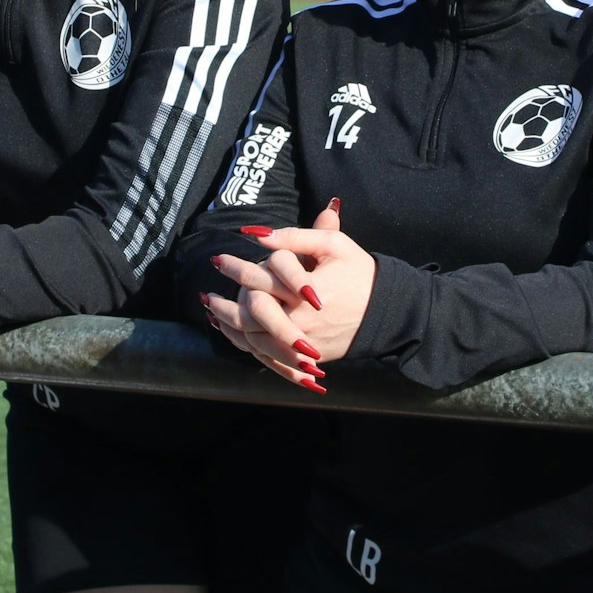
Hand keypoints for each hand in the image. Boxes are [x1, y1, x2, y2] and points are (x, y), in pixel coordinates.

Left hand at [204, 200, 373, 392]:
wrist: (386, 312)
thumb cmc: (360, 273)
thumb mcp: (334, 245)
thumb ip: (296, 236)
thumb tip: (258, 234)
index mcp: (306, 290)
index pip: (258, 279)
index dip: (234, 267)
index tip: (218, 259)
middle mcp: (301, 320)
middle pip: (249, 314)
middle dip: (224, 303)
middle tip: (206, 294)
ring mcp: (302, 343)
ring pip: (254, 340)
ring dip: (229, 326)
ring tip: (212, 314)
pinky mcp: (305, 357)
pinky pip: (267, 357)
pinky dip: (246, 345)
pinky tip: (233, 335)